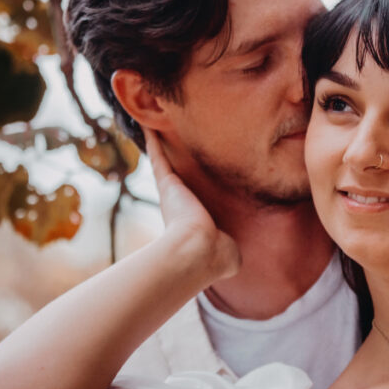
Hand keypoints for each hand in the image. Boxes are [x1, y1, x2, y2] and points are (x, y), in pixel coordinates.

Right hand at [144, 129, 240, 278]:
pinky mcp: (167, 183)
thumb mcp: (230, 251)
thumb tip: (240, 263)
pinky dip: (152, 141)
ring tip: (152, 127)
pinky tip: (148, 125)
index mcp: (195, 218)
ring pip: (164, 163)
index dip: (190, 191)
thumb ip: (232, 249)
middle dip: (170, 163)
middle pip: (175, 178)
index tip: (190, 178)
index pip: (193, 199)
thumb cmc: (216, 255)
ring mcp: (173, 193)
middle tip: (162, 143)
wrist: (199, 249)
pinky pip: (159, 156)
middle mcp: (180, 204)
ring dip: (157, 147)